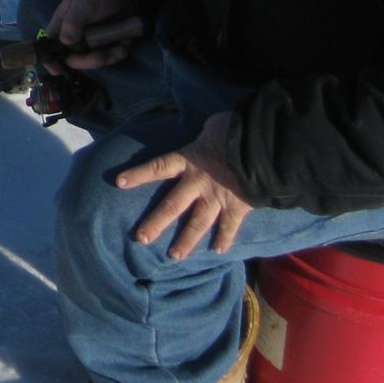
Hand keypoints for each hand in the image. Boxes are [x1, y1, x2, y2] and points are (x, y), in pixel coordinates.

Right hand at [43, 0, 144, 70]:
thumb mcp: (84, 2)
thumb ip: (73, 21)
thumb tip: (65, 42)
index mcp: (63, 26)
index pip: (49, 46)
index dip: (51, 60)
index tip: (57, 71)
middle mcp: (75, 37)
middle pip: (75, 58)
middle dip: (89, 61)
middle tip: (102, 57)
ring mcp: (93, 41)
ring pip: (95, 60)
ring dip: (109, 57)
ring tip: (121, 47)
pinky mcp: (108, 43)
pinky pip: (111, 55)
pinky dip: (120, 53)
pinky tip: (127, 43)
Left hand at [115, 111, 256, 257]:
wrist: (264, 148)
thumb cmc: (236, 131)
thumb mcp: (214, 127)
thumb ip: (208, 134)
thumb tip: (211, 131)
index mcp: (189, 160)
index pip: (158, 167)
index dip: (139, 174)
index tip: (119, 182)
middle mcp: (198, 183)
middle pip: (172, 206)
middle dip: (155, 223)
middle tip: (141, 239)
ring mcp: (217, 198)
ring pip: (198, 224)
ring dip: (186, 241)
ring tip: (175, 255)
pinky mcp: (238, 207)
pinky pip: (229, 227)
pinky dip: (225, 239)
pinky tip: (219, 251)